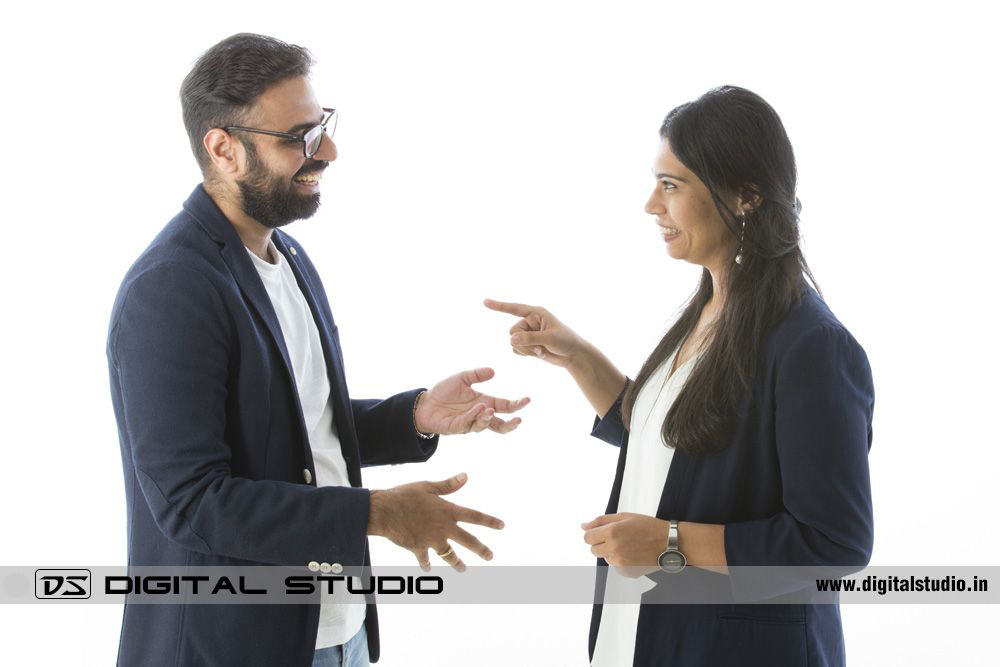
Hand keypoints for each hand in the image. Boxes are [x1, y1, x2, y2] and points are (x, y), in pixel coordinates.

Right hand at [368, 473, 503, 570]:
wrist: (383, 511)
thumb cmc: (404, 495)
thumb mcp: (427, 487)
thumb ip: (448, 485)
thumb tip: (466, 476)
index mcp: (448, 511)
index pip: (474, 516)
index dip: (489, 521)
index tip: (502, 526)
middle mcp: (443, 528)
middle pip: (468, 541)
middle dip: (481, 550)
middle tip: (490, 557)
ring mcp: (431, 540)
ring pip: (449, 555)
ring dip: (457, 563)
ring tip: (464, 569)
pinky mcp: (418, 548)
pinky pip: (425, 559)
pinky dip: (426, 563)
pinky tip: (427, 569)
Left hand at [415, 367, 529, 434]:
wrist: (425, 403)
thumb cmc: (444, 392)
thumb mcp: (462, 378)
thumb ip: (476, 375)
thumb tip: (493, 371)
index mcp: (484, 402)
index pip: (504, 406)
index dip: (516, 404)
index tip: (527, 399)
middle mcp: (480, 414)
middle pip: (500, 425)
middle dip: (510, 424)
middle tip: (518, 420)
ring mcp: (470, 422)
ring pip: (485, 426)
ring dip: (489, 418)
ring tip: (489, 410)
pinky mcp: (458, 427)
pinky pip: (469, 423)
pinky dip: (475, 416)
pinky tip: (478, 408)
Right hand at [483, 299, 584, 368]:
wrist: (573, 355)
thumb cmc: (566, 341)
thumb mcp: (549, 338)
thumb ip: (530, 338)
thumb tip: (512, 339)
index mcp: (536, 313)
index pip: (514, 308)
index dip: (499, 306)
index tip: (484, 302)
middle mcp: (530, 322)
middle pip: (512, 332)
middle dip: (523, 342)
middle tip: (539, 347)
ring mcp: (528, 333)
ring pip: (513, 342)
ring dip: (525, 350)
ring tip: (540, 351)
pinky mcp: (527, 344)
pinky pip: (516, 350)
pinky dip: (525, 354)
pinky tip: (538, 354)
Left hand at [582, 513, 669, 575]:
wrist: (669, 542)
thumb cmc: (648, 526)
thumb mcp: (624, 516)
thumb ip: (601, 521)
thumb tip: (583, 526)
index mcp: (611, 532)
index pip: (587, 537)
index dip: (593, 534)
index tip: (600, 533)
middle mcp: (614, 549)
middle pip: (593, 550)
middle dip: (601, 543)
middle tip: (616, 538)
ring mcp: (620, 563)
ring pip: (605, 558)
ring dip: (611, 552)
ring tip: (628, 545)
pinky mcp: (627, 572)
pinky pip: (616, 567)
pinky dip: (621, 561)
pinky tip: (633, 554)